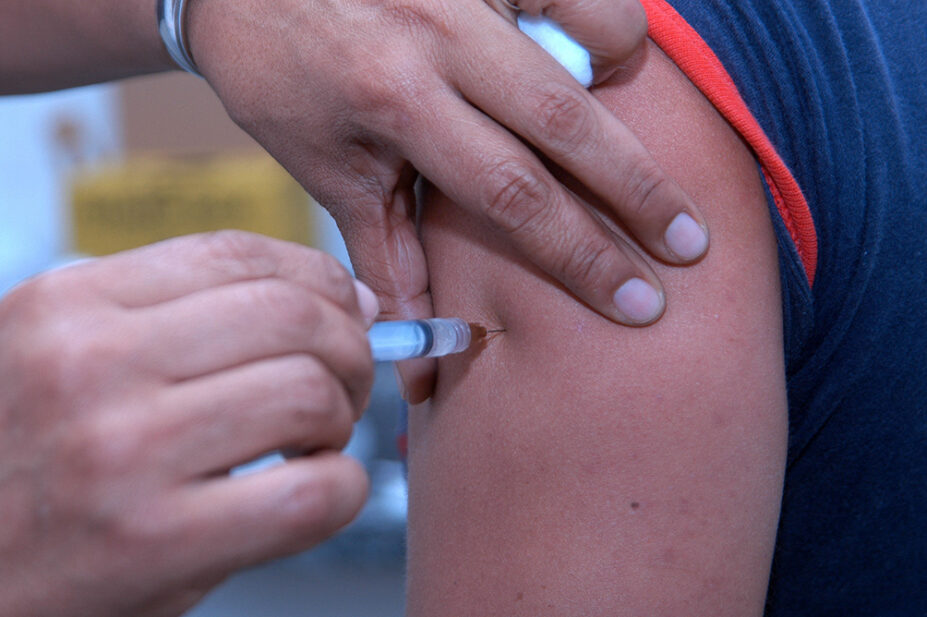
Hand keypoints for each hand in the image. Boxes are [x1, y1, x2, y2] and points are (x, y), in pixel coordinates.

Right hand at [0, 232, 377, 616]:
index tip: (344, 309)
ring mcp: (120, 453)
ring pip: (307, 391)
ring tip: (314, 440)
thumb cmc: (30, 466)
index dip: (318, 277)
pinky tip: (313, 491)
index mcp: (67, 306)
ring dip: (340, 417)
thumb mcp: (66, 357)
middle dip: (350, 346)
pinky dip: (343, 489)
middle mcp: (88, 364)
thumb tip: (344, 299)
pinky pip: (311, 492)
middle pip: (289, 314)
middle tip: (345, 382)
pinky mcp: (153, 541)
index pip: (236, 254)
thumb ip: (183, 319)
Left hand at [186, 0, 708, 400]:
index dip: (583, 255)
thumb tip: (424, 353)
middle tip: (695, 244)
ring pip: (597, 29)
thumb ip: (387, 252)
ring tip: (635, 140)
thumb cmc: (281, 70)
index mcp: (394, 99)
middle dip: (641, 191)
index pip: (512, 193)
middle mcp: (439, 30)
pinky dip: (609, 25)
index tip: (638, 301)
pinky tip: (592, 62)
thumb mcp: (325, 166)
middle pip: (570, 123)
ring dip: (631, 92)